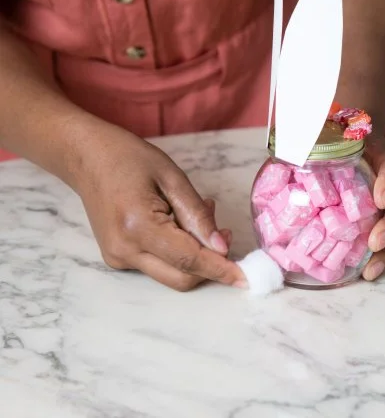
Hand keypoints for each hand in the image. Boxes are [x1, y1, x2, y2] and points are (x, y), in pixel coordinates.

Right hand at [74, 125, 245, 291]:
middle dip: (211, 264)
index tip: (247, 277)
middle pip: (182, 277)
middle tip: (224, 231)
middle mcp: (125, 250)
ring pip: (171, 274)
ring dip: (195, 256)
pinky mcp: (117, 258)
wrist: (85, 157)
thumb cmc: (128, 158)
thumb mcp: (172, 178)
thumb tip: (221, 247)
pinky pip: (158, 265)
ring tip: (197, 215)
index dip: (221, 269)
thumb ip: (198, 215)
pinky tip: (177, 222)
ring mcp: (117, 258)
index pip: (189, 259)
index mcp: (138, 227)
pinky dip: (177, 252)